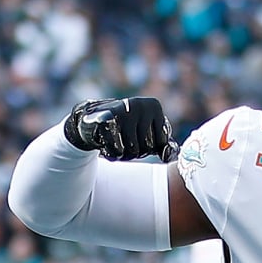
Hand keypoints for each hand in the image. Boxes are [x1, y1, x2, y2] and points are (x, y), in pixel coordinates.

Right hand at [63, 97, 177, 161]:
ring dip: (124, 154)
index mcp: (154, 105)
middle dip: (135, 151)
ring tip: (117, 140)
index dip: (148, 146)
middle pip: (146, 147)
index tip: (138, 135)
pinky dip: (112, 153)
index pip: (161, 142)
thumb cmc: (125, 128)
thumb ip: (162, 144)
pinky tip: (107, 142)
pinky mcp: (106, 121)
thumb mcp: (146, 132)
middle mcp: (140, 105)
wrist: (92, 121)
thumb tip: (169, 157)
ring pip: (132, 151)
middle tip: (124, 139)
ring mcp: (123, 111)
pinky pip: (117, 151)